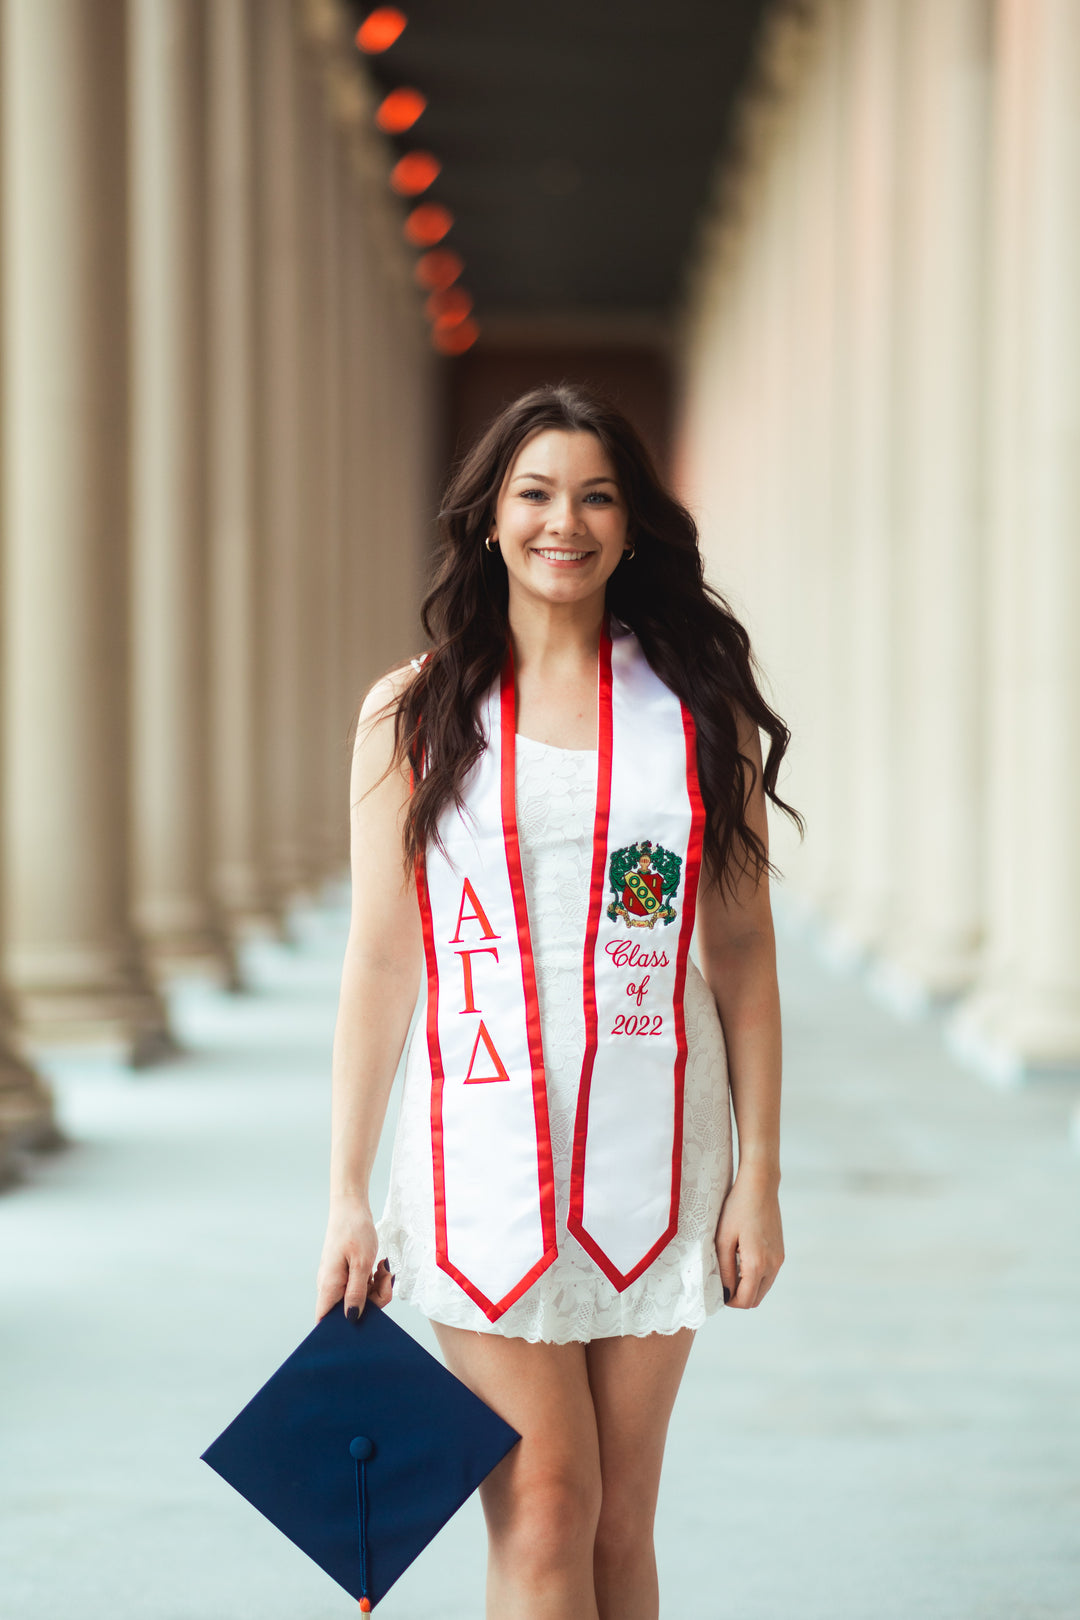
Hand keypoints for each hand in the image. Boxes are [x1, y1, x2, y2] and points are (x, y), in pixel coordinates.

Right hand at [315, 1198, 393, 1321]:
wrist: (351, 1206)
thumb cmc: (353, 1231)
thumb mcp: (361, 1263)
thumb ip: (357, 1293)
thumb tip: (352, 1319)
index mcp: (329, 1287)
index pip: (324, 1321)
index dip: (340, 1329)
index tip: (364, 1321)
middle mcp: (330, 1286)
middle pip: (350, 1310)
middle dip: (373, 1302)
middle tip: (384, 1281)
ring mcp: (338, 1279)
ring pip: (360, 1298)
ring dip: (376, 1288)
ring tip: (382, 1268)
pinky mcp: (347, 1272)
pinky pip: (362, 1286)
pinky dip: (374, 1279)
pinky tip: (379, 1265)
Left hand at [715, 1167, 783, 1308]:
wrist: (760, 1186)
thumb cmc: (737, 1209)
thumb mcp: (723, 1239)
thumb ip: (724, 1269)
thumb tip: (726, 1293)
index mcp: (757, 1264)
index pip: (745, 1300)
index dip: (729, 1302)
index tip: (716, 1292)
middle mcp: (773, 1265)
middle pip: (756, 1299)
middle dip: (739, 1297)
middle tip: (722, 1283)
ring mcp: (779, 1259)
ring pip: (763, 1288)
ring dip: (748, 1287)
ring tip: (730, 1270)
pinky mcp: (781, 1252)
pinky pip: (769, 1275)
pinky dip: (756, 1277)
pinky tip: (742, 1260)